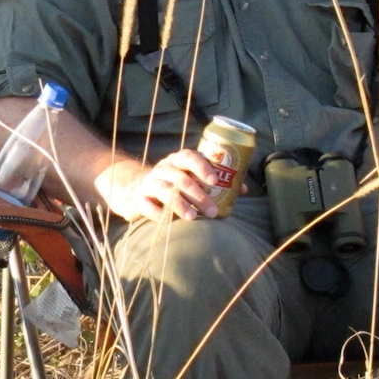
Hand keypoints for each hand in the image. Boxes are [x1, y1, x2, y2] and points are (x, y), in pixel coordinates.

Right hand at [102, 149, 222, 222]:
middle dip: (198, 195)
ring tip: (193, 217)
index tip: (215, 180)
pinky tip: (169, 223)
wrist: (136, 191)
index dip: (202, 166)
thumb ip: (214, 183)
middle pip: (180, 178)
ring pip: (164, 190)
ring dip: (180, 204)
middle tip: (212, 211)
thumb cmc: (173, 186)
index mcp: (178, 161)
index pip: (189, 156)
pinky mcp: (139, 199)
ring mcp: (149, 183)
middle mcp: (163, 169)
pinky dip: (158, 214)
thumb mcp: (190, 179)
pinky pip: (147, 205)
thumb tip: (242, 189)